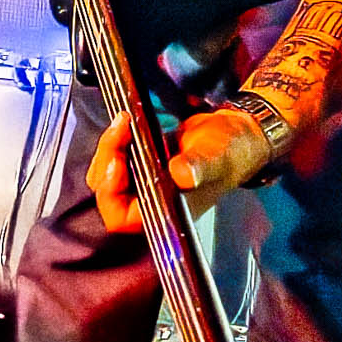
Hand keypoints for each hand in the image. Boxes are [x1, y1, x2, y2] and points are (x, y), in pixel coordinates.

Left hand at [86, 108, 271, 232]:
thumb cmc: (230, 152)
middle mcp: (152, 203)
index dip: (111, 194)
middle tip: (121, 129)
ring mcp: (145, 184)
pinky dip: (115, 142)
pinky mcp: (142, 165)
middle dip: (107, 162)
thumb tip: (182, 174)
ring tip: (122, 122)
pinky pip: (115, 160)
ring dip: (108, 149)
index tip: (118, 162)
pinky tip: (124, 122)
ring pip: (106, 177)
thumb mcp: (216, 157)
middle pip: (108, 195)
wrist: (234, 134)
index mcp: (166, 212)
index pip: (121, 219)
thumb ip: (199, 167)